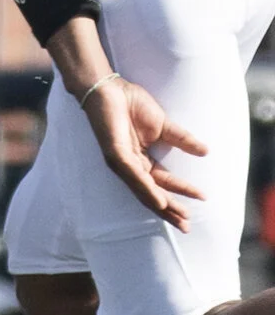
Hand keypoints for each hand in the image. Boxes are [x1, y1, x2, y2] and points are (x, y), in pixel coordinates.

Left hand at [80, 75, 207, 230]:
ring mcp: (120, 161)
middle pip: (151, 193)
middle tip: (187, 226)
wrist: (110, 88)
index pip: (161, 183)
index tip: (201, 201)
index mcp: (139, 161)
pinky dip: (146, 189)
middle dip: (170, 210)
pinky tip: (158, 201)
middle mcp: (129, 166)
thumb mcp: (163, 125)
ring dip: (162, 204)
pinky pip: (133, 174)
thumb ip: (181, 140)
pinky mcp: (115, 152)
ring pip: (142, 189)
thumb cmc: (131, 105)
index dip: (180, 194)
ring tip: (178, 216)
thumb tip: (205, 152)